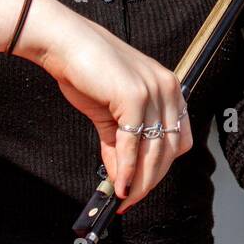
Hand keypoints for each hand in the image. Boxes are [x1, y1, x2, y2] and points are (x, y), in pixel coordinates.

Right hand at [31, 0, 192, 214]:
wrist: (65, 44)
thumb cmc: (87, 71)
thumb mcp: (110, 115)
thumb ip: (119, 147)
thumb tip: (122, 180)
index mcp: (168, 90)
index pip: (178, 140)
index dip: (161, 168)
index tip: (143, 186)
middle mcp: (168, 89)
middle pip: (170, 150)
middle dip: (150, 181)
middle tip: (131, 199)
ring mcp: (154, 91)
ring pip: (155, 151)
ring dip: (139, 181)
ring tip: (124, 197)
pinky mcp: (135, 96)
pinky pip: (134, 143)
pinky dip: (127, 169)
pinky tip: (118, 183)